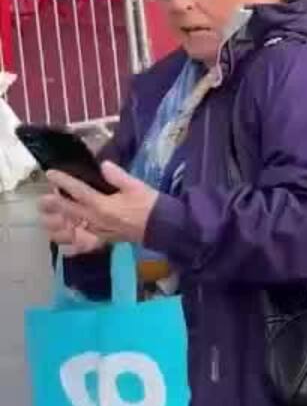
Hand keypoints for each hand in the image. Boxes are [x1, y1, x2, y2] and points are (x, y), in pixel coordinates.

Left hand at [44, 163, 158, 247]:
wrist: (164, 228)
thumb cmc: (151, 205)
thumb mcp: (137, 186)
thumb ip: (118, 176)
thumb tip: (104, 165)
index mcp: (102, 205)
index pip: (78, 191)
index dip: (63, 181)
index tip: (51, 173)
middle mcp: (96, 220)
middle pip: (69, 211)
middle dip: (54, 203)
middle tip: (44, 198)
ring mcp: (99, 231)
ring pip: (72, 227)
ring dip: (59, 223)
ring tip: (51, 218)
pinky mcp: (105, 239)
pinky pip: (83, 241)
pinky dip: (73, 239)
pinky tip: (68, 238)